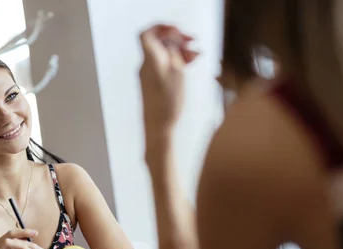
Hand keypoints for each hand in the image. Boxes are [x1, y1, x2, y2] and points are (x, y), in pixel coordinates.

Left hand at [139, 24, 198, 144]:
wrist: (158, 127)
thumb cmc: (168, 102)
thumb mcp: (177, 71)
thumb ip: (174, 51)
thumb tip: (172, 40)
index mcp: (150, 59)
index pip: (147, 34)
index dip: (162, 27)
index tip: (177, 30)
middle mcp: (146, 65)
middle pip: (159, 43)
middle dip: (177, 39)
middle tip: (192, 42)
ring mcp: (149, 75)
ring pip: (164, 55)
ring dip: (179, 51)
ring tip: (196, 56)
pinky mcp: (153, 84)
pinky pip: (164, 66)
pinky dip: (176, 62)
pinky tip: (189, 65)